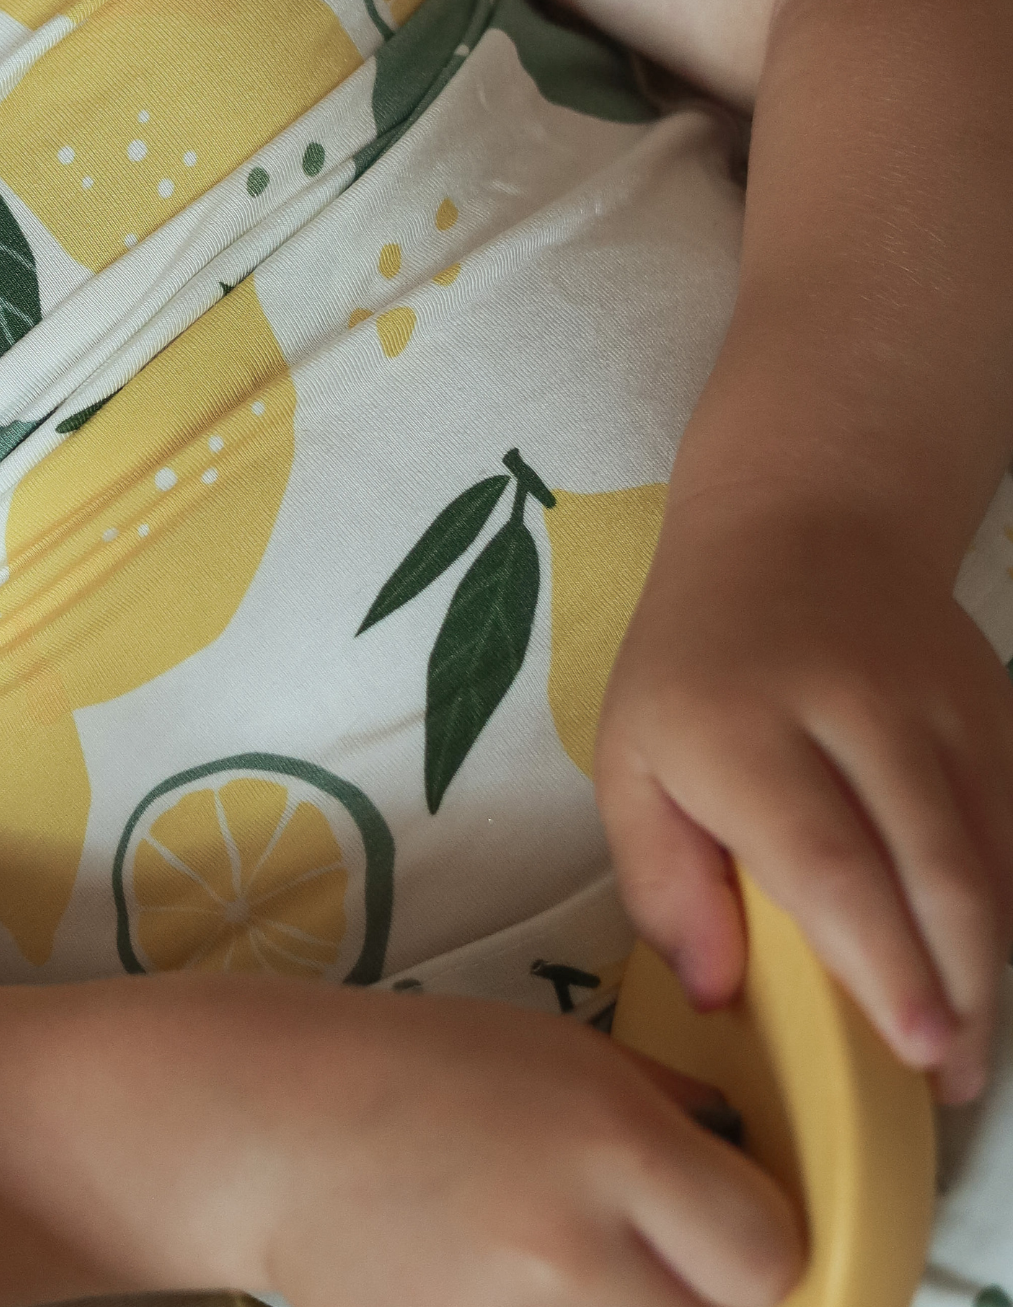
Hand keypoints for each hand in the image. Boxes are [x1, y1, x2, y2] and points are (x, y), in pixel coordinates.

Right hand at [190, 984, 799, 1306]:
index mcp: (608, 1138)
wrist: (263, 1133)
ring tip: (574, 1267)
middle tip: (654, 1255)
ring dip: (636, 1305)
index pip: (771, 1249)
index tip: (728, 1225)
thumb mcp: (554, 1049)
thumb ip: (665, 1112)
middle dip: (706, 1291)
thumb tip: (752, 1170)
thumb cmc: (402, 1070)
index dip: (758, 1242)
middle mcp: (579, 1247)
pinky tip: (520, 1282)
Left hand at [595, 498, 1012, 1103]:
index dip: (880, 962)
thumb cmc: (695, 664)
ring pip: (994, 859)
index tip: (913, 1048)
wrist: (801, 527)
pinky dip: (1007, 903)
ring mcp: (940, 708)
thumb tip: (715, 991)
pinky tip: (979, 960)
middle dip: (958, 990)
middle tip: (949, 1076)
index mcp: (738, 725)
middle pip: (936, 872)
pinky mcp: (998, 711)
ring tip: (966, 1045)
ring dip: (991, 962)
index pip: (828, 861)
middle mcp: (850, 712)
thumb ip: (660, 877)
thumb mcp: (629, 755)